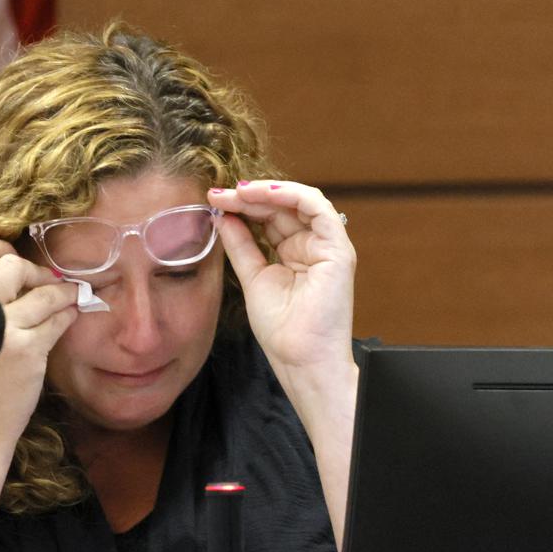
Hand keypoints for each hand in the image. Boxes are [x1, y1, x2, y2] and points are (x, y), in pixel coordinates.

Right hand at [0, 237, 78, 450]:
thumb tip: (17, 276)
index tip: (11, 259)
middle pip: (11, 265)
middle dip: (35, 270)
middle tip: (46, 280)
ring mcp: (2, 331)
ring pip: (44, 293)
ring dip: (63, 292)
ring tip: (71, 295)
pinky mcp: (27, 352)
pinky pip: (57, 320)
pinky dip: (68, 314)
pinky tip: (70, 315)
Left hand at [207, 180, 356, 371]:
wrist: (300, 359)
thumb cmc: (281, 329)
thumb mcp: (252, 277)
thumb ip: (241, 245)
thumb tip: (223, 216)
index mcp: (294, 253)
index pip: (269, 218)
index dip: (243, 206)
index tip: (214, 200)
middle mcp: (313, 246)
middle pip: (281, 207)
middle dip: (248, 197)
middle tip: (219, 193)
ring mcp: (328, 246)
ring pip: (300, 202)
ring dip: (267, 192)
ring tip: (237, 192)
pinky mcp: (339, 250)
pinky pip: (319, 209)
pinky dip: (292, 195)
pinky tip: (264, 193)